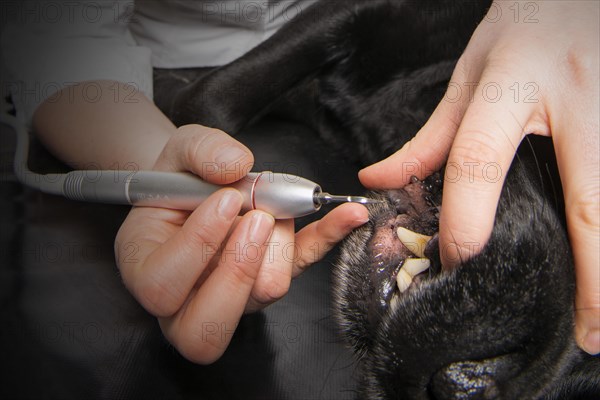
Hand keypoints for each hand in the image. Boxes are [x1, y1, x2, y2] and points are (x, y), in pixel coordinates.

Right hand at [114, 124, 368, 362]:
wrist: (200, 183)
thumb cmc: (180, 175)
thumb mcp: (178, 151)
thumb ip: (199, 152)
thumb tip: (235, 166)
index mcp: (148, 270)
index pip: (162, 286)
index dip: (197, 246)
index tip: (223, 201)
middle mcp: (189, 298)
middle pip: (210, 325)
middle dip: (240, 265)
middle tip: (255, 217)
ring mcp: (237, 296)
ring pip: (265, 293)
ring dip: (277, 242)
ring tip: (268, 207)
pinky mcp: (276, 276)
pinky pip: (306, 264)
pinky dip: (329, 237)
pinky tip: (348, 216)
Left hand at [359, 1, 598, 353]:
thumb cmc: (524, 28)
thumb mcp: (469, 74)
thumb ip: (431, 138)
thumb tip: (380, 182)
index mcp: (513, 88)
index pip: (478, 162)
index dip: (465, 218)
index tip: (460, 259)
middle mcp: (576, 103)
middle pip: (589, 204)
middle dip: (593, 278)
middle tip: (589, 333)